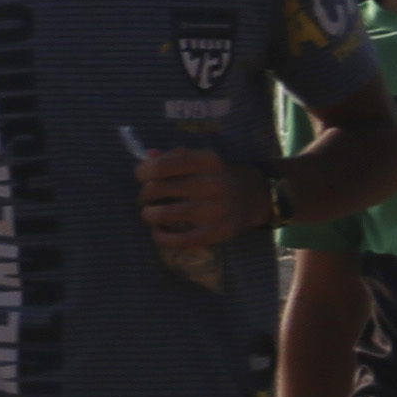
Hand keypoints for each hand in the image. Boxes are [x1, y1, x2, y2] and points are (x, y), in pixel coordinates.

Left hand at [132, 137, 257, 260]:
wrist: (254, 196)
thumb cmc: (217, 175)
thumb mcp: (200, 159)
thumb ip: (173, 157)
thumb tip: (146, 158)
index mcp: (206, 161)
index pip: (159, 167)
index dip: (142, 173)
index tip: (141, 177)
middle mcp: (212, 184)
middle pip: (157, 189)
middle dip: (144, 195)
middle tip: (146, 198)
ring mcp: (216, 209)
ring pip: (163, 214)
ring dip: (148, 215)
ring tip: (150, 214)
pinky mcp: (218, 232)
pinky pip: (180, 240)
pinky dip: (161, 237)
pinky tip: (159, 232)